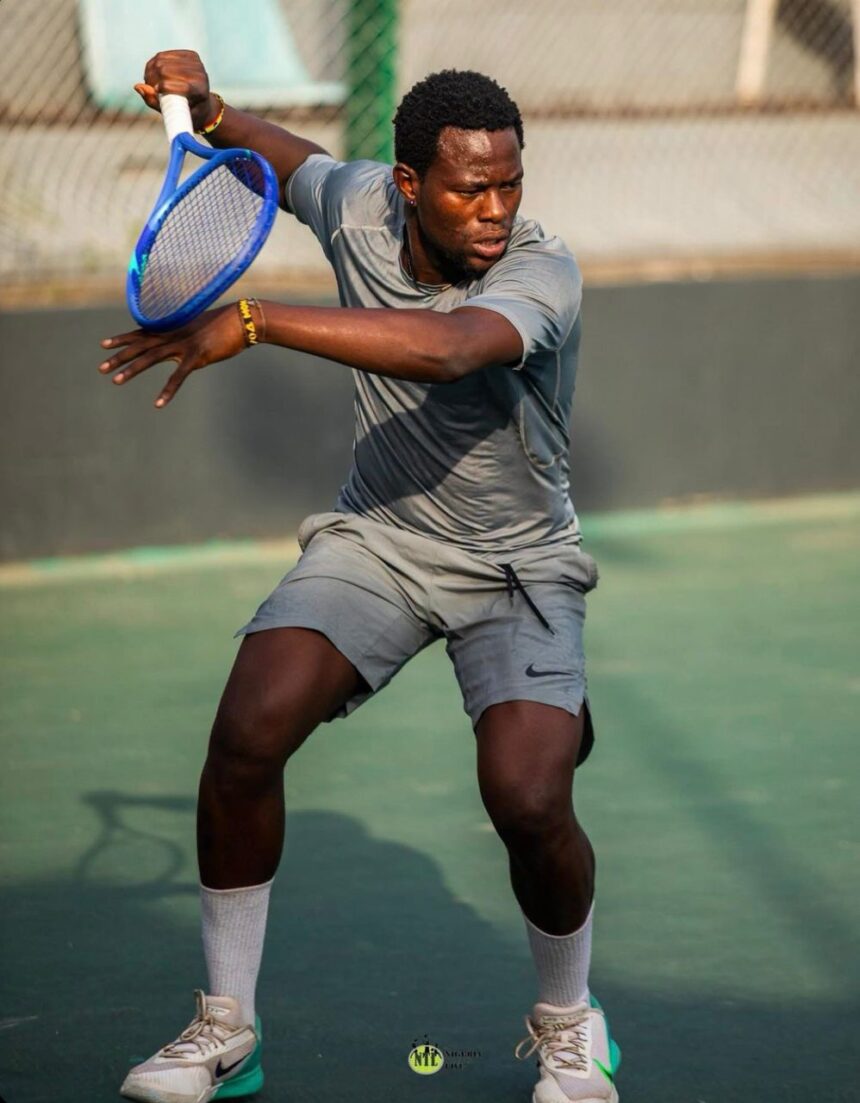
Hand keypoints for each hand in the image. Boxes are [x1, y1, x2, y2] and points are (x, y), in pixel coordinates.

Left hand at [98, 306, 247, 407]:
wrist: (242, 320)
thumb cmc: (225, 325)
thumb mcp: (200, 330)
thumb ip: (186, 338)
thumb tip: (180, 346)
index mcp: (173, 328)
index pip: (141, 333)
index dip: (122, 339)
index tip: (104, 345)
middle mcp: (173, 335)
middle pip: (140, 346)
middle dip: (119, 357)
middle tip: (101, 368)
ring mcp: (183, 345)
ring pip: (151, 358)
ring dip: (132, 370)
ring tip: (116, 381)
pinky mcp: (197, 356)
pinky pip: (178, 376)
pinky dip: (168, 390)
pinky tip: (158, 403)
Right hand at [134, 49, 216, 130]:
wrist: (203, 104)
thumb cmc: (187, 114)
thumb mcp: (174, 116)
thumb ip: (155, 102)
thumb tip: (137, 86)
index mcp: (201, 91)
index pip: (181, 85)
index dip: (164, 87)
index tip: (156, 92)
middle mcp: (201, 74)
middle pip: (166, 70)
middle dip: (152, 79)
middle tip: (149, 88)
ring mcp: (196, 62)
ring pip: (162, 60)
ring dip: (150, 71)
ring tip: (149, 82)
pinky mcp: (189, 55)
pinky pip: (163, 55)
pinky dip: (152, 65)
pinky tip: (151, 73)